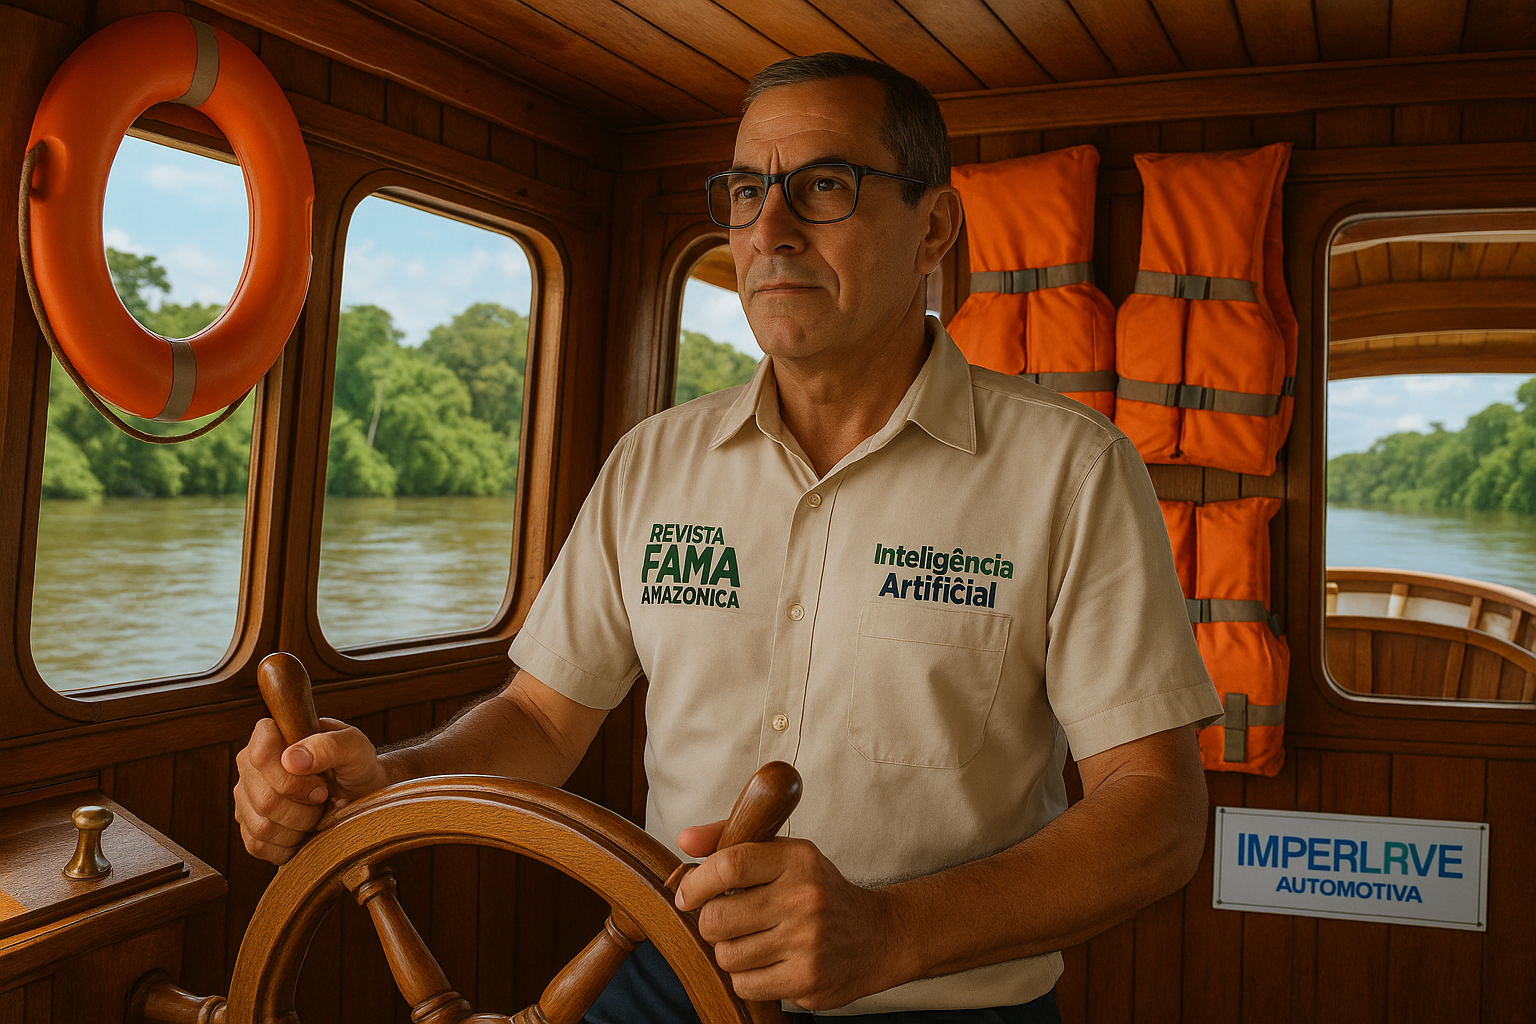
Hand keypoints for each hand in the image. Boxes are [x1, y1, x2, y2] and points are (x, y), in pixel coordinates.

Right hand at [233, 717, 388, 864]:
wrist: (358, 793)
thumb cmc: (355, 764)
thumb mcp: (354, 747)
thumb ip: (328, 745)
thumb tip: (292, 760)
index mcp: (271, 736)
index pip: (261, 756)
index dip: (293, 779)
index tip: (320, 783)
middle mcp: (250, 766)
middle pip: (265, 799)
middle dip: (304, 807)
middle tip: (324, 799)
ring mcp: (246, 797)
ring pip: (262, 827)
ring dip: (300, 826)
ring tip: (316, 813)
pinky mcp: (249, 826)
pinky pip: (258, 846)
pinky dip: (289, 845)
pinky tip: (304, 831)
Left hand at [674, 821, 904, 1010]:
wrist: (877, 936)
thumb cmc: (819, 892)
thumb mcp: (786, 855)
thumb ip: (732, 842)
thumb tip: (684, 839)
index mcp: (798, 859)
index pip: (730, 864)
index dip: (696, 882)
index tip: (688, 894)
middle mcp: (804, 898)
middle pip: (718, 918)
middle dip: (710, 923)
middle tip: (724, 922)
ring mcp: (808, 943)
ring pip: (727, 956)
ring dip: (729, 952)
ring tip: (750, 942)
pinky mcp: (807, 980)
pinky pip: (745, 984)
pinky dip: (746, 977)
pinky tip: (765, 963)